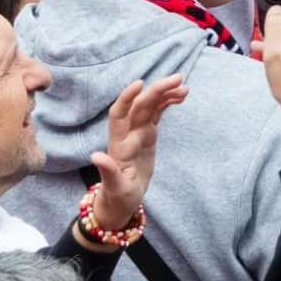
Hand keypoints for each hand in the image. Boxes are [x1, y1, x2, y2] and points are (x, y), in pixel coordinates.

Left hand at [86, 75, 187, 232]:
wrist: (121, 201)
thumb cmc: (117, 197)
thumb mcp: (115, 188)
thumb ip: (108, 171)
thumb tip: (96, 156)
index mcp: (118, 145)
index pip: (119, 115)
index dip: (127, 98)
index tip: (140, 84)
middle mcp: (127, 134)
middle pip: (140, 106)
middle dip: (157, 90)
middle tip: (179, 79)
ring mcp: (138, 133)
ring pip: (150, 106)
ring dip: (165, 93)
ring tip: (184, 87)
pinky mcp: (147, 135)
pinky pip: (157, 113)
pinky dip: (167, 103)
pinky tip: (181, 96)